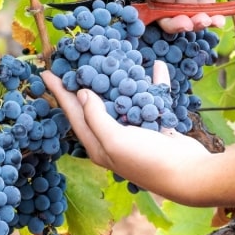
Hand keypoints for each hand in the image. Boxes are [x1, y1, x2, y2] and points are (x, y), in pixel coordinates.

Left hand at [41, 62, 212, 203]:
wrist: (189, 175)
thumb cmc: (148, 160)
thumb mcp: (114, 140)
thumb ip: (95, 117)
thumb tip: (82, 93)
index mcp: (98, 145)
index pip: (73, 114)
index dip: (59, 93)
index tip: (45, 72)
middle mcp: (114, 139)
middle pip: (94, 106)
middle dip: (83, 84)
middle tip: (74, 61)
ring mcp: (136, 132)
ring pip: (123, 101)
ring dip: (118, 81)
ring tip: (109, 60)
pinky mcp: (157, 128)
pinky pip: (152, 100)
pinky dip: (154, 84)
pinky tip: (157, 67)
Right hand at [144, 0, 234, 31]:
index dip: (156, 7)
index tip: (173, 20)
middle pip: (165, 1)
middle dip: (178, 16)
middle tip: (192, 26)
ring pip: (184, 6)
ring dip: (195, 18)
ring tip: (210, 22)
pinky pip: (201, 4)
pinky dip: (208, 14)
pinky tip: (218, 20)